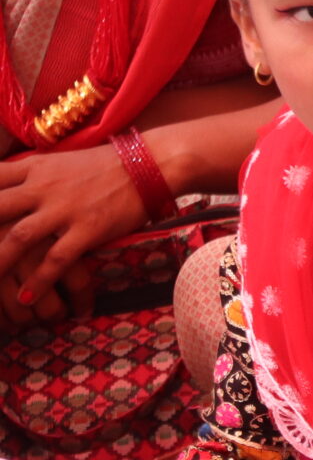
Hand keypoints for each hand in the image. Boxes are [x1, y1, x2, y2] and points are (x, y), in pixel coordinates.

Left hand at [0, 144, 145, 329]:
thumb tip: (2, 183)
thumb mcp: (58, 161)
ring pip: (17, 238)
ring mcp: (64, 209)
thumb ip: (28, 174)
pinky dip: (39, 281)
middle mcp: (42, 187)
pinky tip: (25, 298)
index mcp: (32, 169)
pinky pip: (57, 259)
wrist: (150, 164)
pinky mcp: (88, 228)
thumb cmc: (105, 165)